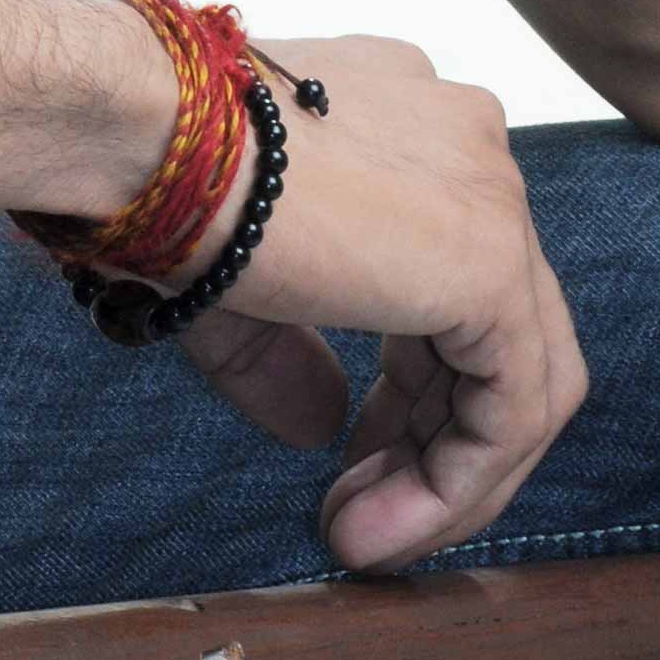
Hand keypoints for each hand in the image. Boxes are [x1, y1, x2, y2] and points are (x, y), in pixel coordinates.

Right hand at [153, 31, 590, 576]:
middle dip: (427, 436)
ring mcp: (489, 195)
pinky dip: (459, 481)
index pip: (447, 273)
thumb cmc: (153, 174)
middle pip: (492, 324)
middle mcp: (465, 142)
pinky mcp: (491, 262)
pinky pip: (515, 404)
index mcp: (406, 120)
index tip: (346, 454)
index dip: (406, 386)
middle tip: (356, 510)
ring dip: (444, 475)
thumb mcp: (232, 278)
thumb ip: (289, 352)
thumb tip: (322, 428)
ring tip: (361, 539)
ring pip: (522, 370)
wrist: (137, 130)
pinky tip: (384, 529)